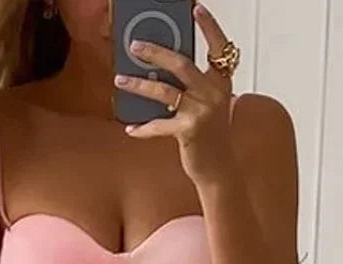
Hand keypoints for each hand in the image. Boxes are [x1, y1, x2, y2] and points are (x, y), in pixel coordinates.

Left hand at [114, 3, 236, 186]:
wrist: (219, 169)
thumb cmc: (210, 136)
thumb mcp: (208, 106)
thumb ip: (194, 87)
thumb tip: (160, 71)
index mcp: (222, 83)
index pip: (219, 48)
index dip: (209, 27)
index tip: (196, 8)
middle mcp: (214, 93)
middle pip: (181, 63)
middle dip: (155, 51)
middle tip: (134, 45)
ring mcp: (202, 111)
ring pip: (164, 90)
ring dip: (139, 85)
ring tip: (120, 80)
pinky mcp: (190, 131)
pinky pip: (159, 125)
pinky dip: (143, 128)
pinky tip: (130, 129)